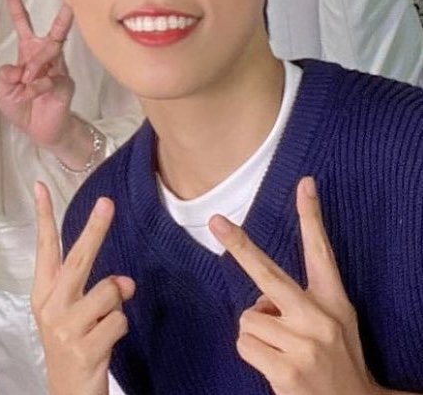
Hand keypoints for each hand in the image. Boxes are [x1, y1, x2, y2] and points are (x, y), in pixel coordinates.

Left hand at [0, 0, 74, 148]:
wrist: (42, 130)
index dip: (16, 0)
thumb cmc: (22, 107)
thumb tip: (18, 67)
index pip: (22, 20)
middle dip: (62, 18)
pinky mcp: (65, 83)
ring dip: (34, 67)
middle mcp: (46, 55)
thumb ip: (5, 76)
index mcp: (28, 50)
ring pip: (50, 54)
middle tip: (69, 4)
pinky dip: (35, 88)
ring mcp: (58, 68)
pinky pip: (50, 79)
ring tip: (25, 81)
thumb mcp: (3, 91)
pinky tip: (31, 94)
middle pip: (55, 32)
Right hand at [32, 182, 134, 394]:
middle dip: (95, 228)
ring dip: (117, 305)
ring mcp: (66, 327)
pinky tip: (106, 342)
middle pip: (78, 258)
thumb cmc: (75, 342)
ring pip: (110, 291)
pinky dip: (121, 328)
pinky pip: (120, 320)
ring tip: (104, 323)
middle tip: (107, 203)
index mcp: (45, 293)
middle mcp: (51, 306)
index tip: (41, 187)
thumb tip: (125, 282)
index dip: (43, 216)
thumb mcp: (77, 311)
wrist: (68, 392)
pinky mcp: (84, 347)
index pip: (45, 248)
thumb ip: (99, 288)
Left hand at [209, 177, 380, 394]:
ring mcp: (303, 345)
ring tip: (282, 350)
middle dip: (239, 246)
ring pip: (248, 318)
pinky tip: (276, 367)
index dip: (311, 216)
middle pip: (268, 274)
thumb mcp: (336, 324)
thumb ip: (302, 304)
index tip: (304, 183)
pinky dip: (253, 354)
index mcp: (333, 300)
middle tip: (216, 221)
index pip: (320, 251)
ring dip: (256, 334)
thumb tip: (261, 298)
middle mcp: (318, 318)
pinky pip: (245, 344)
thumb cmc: (339, 361)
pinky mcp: (287, 371)